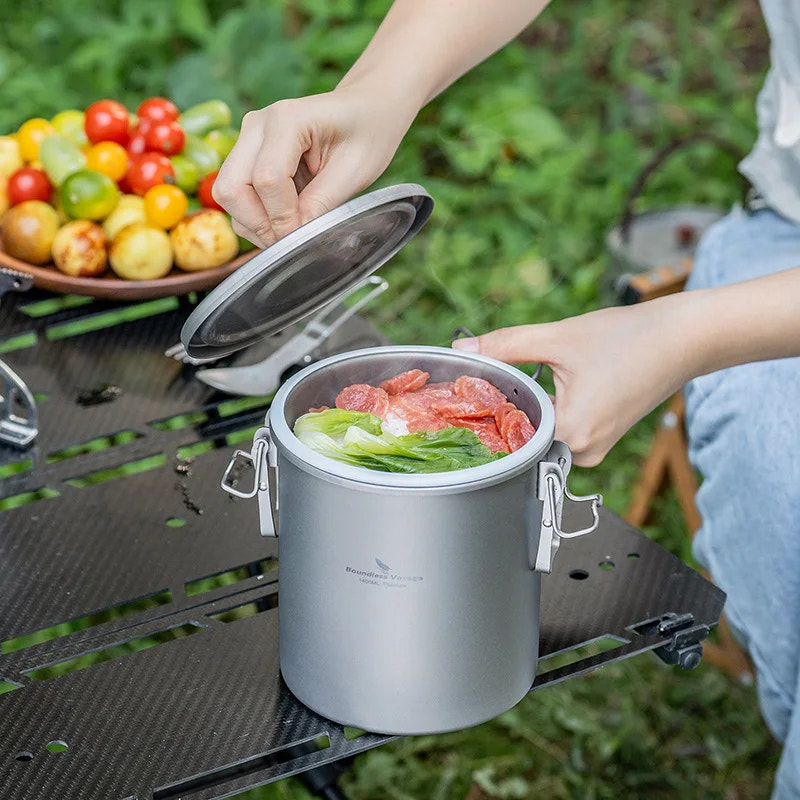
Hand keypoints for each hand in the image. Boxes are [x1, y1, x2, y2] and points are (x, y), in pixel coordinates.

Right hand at [212, 85, 416, 247]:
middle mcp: (258, 124)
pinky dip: (255, 216)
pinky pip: (235, 195)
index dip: (282, 217)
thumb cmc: (367, 133)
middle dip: (260, 223)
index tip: (304, 235)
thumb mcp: (355, 172)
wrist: (366, 109)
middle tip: (292, 238)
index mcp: (288, 119)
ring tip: (292, 227)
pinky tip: (285, 216)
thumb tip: (295, 236)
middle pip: (232, 188)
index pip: (267, 180)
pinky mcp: (246, 153)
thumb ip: (322, 203)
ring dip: (255, 223)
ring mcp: (248, 137)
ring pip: (227, 194)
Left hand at [453, 300, 695, 466]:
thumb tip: (461, 349)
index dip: (483, 417)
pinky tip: (533, 388)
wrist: (684, 339)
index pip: (509, 439)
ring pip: (540, 435)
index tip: (460, 399)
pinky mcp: (599, 437)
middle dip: (500, 412)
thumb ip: (505, 345)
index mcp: (573, 434)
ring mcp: (593, 448)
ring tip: (504, 383)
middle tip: (473, 386)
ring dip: (523, 410)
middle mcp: (583, 451)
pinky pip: (559, 430)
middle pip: (523, 439)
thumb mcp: (558, 337)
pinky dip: (544, 410)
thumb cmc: (629, 338)